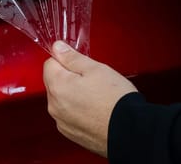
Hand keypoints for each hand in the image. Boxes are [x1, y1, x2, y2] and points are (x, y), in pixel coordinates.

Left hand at [43, 41, 137, 156]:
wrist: (130, 131)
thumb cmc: (115, 101)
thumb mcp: (96, 69)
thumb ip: (72, 57)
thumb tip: (57, 48)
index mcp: (57, 86)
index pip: (50, 63)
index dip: (66, 60)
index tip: (79, 63)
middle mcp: (54, 105)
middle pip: (54, 82)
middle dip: (69, 77)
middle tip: (92, 80)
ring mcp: (61, 121)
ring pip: (61, 99)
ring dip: (73, 95)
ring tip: (96, 96)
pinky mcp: (70, 132)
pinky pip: (68, 115)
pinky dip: (77, 111)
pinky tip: (94, 110)